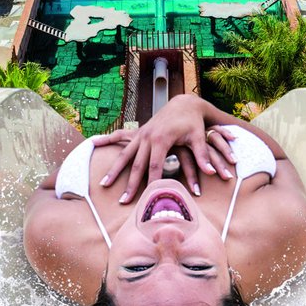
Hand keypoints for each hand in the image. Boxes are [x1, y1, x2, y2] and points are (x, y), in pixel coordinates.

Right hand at [92, 95, 228, 201]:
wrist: (185, 103)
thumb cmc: (193, 123)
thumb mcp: (199, 137)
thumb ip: (203, 155)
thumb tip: (211, 172)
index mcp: (161, 140)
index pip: (155, 166)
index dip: (150, 183)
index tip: (145, 198)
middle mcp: (147, 137)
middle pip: (136, 165)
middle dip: (129, 184)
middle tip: (122, 201)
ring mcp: (141, 134)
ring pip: (125, 155)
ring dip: (115, 170)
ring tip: (104, 184)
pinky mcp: (139, 132)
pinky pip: (120, 137)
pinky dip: (107, 141)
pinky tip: (94, 144)